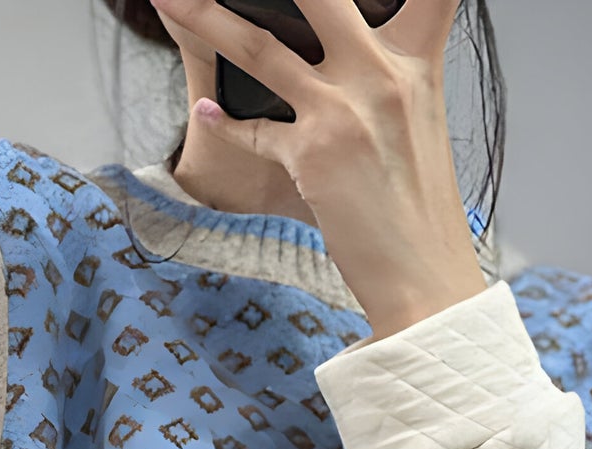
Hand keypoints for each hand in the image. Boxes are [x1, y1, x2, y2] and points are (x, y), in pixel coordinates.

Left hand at [150, 0, 488, 339]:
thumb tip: (348, 47)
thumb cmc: (420, 207)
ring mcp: (343, 112)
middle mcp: (382, 75)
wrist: (424, 278)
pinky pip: (252, 128)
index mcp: (418, 62)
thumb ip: (389, 73)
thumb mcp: (420, 121)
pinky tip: (205, 113)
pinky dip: (224, 122)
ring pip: (259, 47)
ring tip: (167, 0)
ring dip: (204, 17)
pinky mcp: (311, 155)